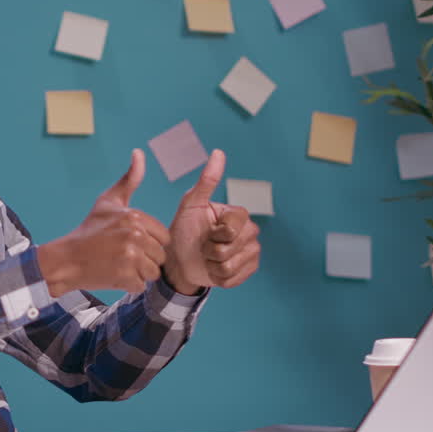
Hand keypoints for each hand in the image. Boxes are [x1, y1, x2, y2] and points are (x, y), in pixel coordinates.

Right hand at [38, 149, 170, 296]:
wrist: (66, 259)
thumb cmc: (89, 230)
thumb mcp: (108, 201)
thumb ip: (130, 179)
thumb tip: (139, 152)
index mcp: (134, 216)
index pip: (163, 238)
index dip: (149, 243)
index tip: (129, 242)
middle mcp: (135, 235)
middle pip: (160, 256)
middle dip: (144, 260)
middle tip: (121, 256)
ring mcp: (130, 256)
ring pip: (153, 273)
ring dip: (138, 274)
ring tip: (118, 265)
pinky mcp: (124, 276)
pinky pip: (140, 285)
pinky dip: (128, 285)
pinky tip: (113, 275)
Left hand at [163, 149, 260, 292]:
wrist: (180, 258)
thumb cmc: (184, 228)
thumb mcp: (191, 204)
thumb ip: (206, 180)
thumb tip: (218, 152)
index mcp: (239, 214)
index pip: (232, 229)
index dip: (213, 234)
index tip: (206, 230)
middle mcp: (251, 231)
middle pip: (229, 249)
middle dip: (210, 250)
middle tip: (204, 245)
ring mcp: (252, 252)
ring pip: (230, 266)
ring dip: (211, 265)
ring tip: (207, 257)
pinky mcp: (249, 270)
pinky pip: (233, 279)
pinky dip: (217, 277)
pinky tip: (213, 269)